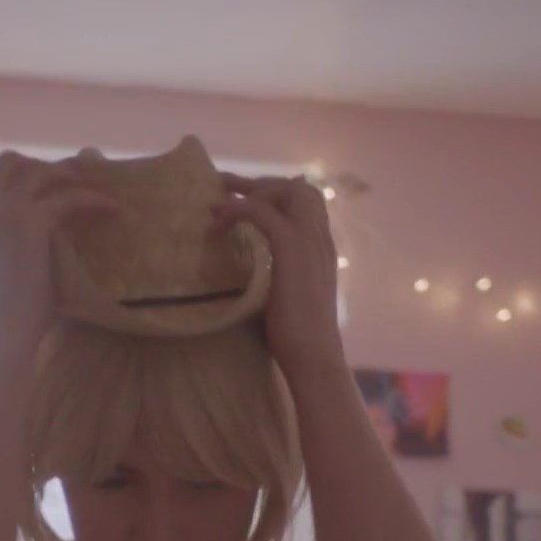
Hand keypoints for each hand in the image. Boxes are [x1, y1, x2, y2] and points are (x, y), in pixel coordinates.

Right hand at [0, 151, 115, 355]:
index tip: (55, 186)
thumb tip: (55, 244)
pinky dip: (91, 199)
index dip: (27, 180)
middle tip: (79, 175)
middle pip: (11, 164)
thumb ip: (25, 250)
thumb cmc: (12, 319)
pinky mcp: (30, 221)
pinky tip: (110, 208)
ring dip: (71, 175)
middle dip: (46, 167)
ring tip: (98, 184)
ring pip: (40, 174)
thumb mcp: (14, 273)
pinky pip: (66, 197)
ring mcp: (6, 213)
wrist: (4, 333)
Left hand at [211, 174, 343, 375]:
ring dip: (252, 192)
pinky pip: (264, 212)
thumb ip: (276, 278)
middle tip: (224, 187)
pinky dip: (239, 209)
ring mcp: (309, 241)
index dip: (275, 196)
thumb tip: (247, 276)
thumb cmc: (298, 340)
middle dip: (261, 185)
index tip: (243, 200)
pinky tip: (219, 220)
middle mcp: (320, 239)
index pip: (307, 205)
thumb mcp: (286, 299)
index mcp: (321, 250)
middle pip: (299, 189)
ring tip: (220, 202)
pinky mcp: (291, 248)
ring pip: (288, 191)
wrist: (314, 356)